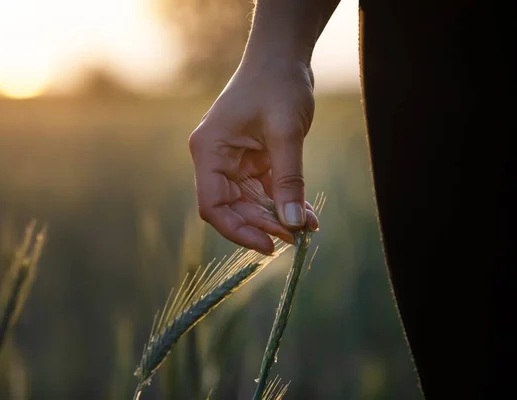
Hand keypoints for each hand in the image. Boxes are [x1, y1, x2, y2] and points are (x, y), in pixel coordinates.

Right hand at [189, 59, 318, 254]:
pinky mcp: (252, 161)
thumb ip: (288, 180)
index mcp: (210, 151)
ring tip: (305, 228)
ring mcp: (234, 162)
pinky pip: (265, 190)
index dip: (237, 230)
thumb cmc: (277, 84)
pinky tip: (306, 214)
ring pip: (250, 203)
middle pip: (232, 208)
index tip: (268, 245)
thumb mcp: (285, 133)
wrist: (282, 56)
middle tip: (295, 236)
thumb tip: (293, 225)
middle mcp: (216, 160)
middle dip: (263, 225)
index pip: (213, 205)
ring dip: (277, 217)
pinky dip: (284, 202)